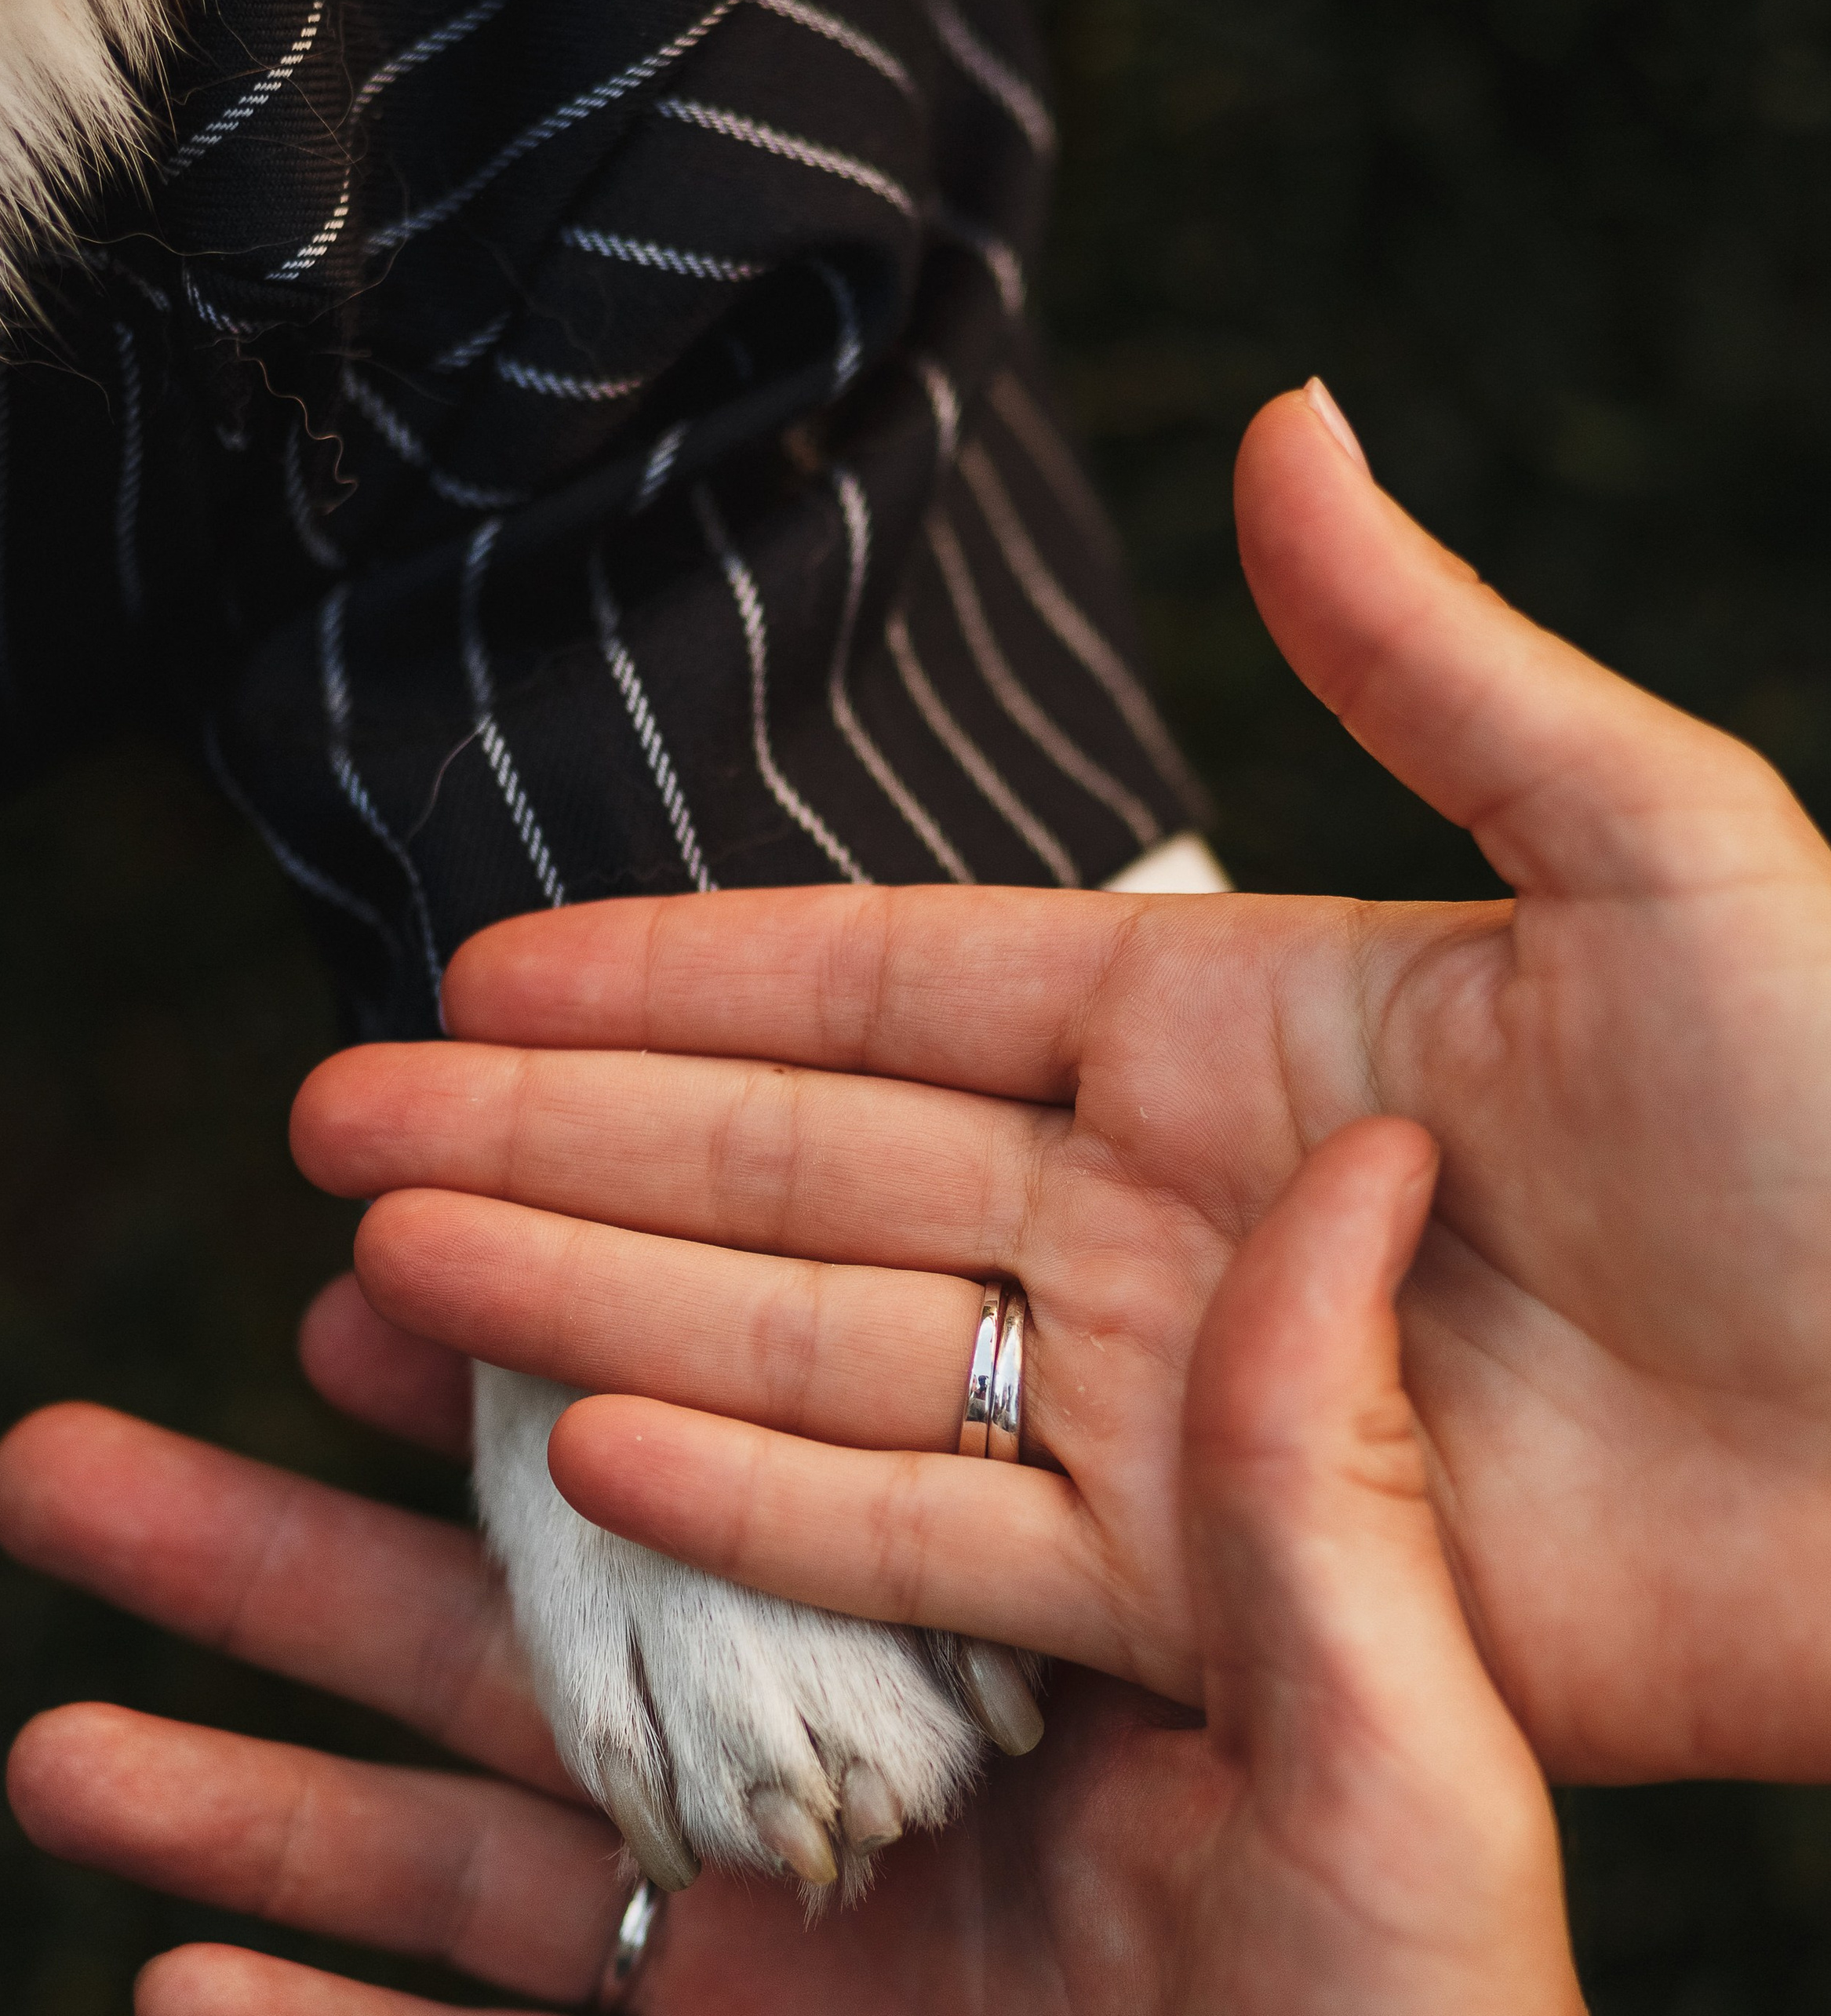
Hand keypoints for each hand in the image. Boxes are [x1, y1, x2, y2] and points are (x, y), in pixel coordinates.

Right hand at [0, 1140, 1809, 2015]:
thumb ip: (1316, 1481)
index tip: (358, 1252)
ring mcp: (800, 1994)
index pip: (737, 1457)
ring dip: (254, 1802)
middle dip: (298, 1564)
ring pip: (471, 1866)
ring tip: (47, 1742)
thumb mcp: (1405, 1773)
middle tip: (79, 1460)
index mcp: (1010, 1666)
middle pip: (536, 1650)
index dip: (534, 1359)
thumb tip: (1370, 1162)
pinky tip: (172, 1989)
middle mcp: (881, 1801)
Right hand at [293, 383, 1830, 1784]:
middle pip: (800, 1171)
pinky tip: (593, 1452)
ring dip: (608, 1310)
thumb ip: (1437, 671)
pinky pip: (946, 1546)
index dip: (679, 976)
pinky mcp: (1208, 1588)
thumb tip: (1287, 427)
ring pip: (825, 1351)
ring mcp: (1163, 1406)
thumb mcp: (1668, 855)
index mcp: (1235, 1029)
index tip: (477, 965)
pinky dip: (771, 1508)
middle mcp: (1157, 1216)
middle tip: (347, 1127)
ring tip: (395, 1274)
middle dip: (568, 1143)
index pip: (891, 985)